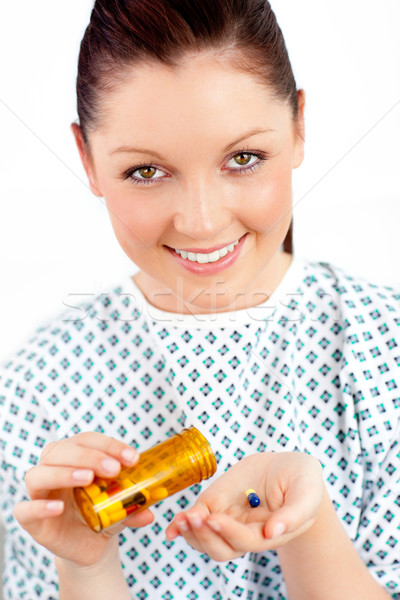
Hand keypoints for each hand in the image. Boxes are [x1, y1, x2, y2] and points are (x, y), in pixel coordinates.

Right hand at [13, 432, 153, 566]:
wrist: (91, 546)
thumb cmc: (104, 514)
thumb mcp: (122, 506)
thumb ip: (134, 506)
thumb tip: (150, 512)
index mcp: (75, 457)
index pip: (87, 440)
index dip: (109, 445)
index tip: (132, 457)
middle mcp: (54, 469)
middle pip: (61, 451)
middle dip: (88, 456)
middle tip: (113, 468)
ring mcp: (40, 493)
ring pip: (39, 474)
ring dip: (64, 473)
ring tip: (88, 479)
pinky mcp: (32, 520)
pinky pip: (24, 509)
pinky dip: (40, 506)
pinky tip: (59, 507)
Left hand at [166, 451, 322, 560]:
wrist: (289, 469)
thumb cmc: (303, 482)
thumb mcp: (307, 492)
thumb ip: (294, 513)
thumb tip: (273, 532)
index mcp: (269, 534)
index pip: (245, 541)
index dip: (229, 532)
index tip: (215, 518)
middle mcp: (246, 532)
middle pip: (221, 548)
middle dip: (205, 535)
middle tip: (195, 516)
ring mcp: (229, 519)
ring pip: (205, 540)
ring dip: (191, 532)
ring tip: (182, 518)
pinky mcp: (216, 504)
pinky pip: (197, 521)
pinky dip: (182, 526)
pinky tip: (173, 526)